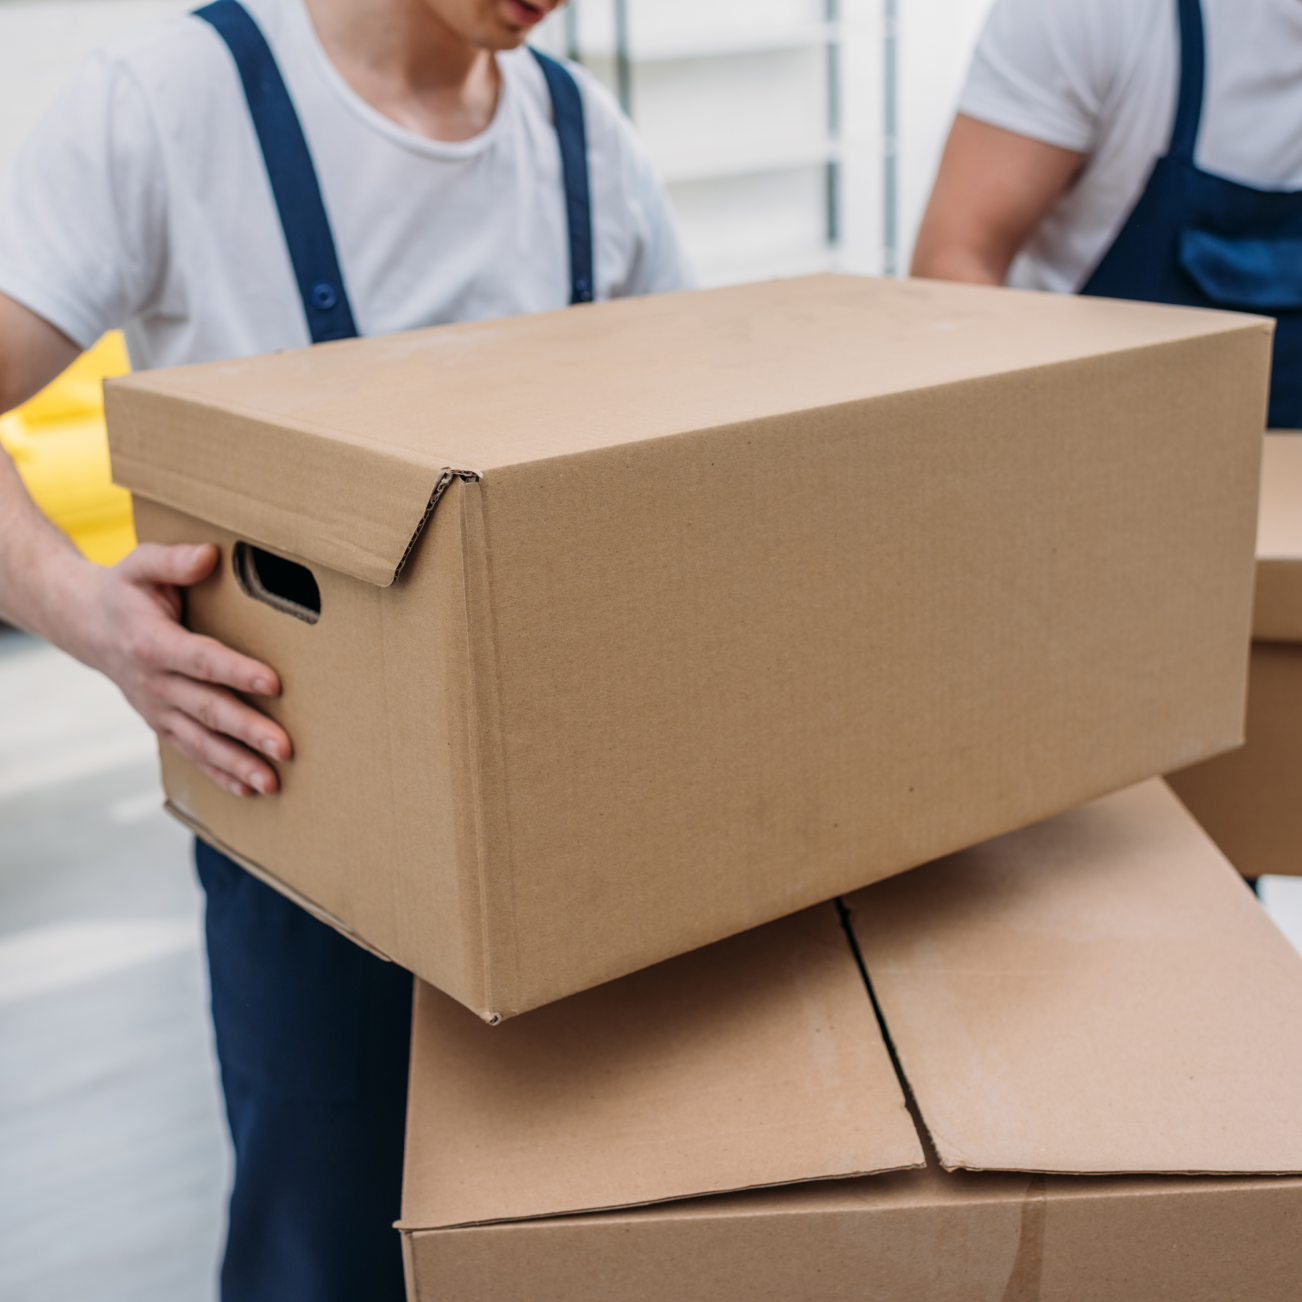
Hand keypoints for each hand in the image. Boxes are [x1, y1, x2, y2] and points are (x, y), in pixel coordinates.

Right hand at [53, 542, 291, 796]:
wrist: (86, 625)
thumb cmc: (126, 591)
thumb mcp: (141, 564)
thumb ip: (174, 560)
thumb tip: (209, 555)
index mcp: (152, 643)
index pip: (201, 660)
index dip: (236, 672)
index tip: (274, 683)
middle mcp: (154, 682)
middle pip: (207, 710)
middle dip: (248, 731)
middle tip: (286, 747)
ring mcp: (158, 709)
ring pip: (201, 742)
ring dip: (237, 764)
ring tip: (273, 782)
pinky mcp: (163, 723)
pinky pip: (192, 753)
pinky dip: (219, 774)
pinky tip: (249, 789)